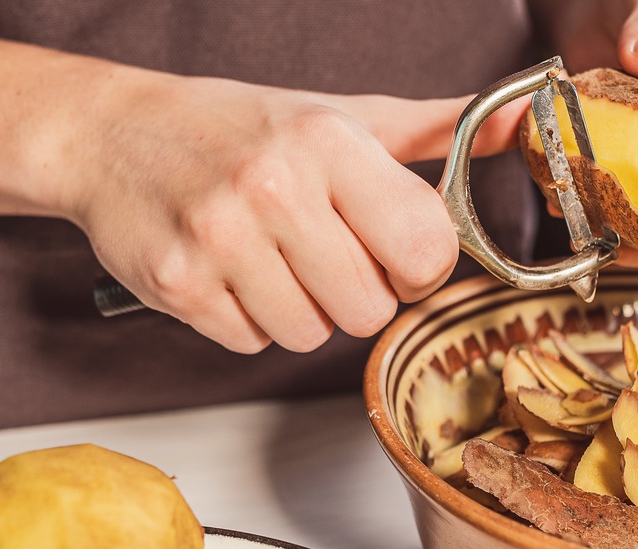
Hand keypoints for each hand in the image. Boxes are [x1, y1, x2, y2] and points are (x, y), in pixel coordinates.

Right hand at [63, 71, 525, 352]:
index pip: (425, 250)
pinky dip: (247, 322)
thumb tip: (526, 121)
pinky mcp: (180, 284)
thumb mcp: (340, 116)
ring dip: (298, 311)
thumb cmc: (237, 128)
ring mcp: (221, 239)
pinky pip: (251, 344)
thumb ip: (438, 132)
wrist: (111, 135)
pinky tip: (229, 273)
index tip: (390, 250)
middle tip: (319, 254)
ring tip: (268, 259)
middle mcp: (274, 186)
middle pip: (369, 309)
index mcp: (328, 142)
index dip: (416, 265)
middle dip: (353, 294)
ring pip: (310, 336)